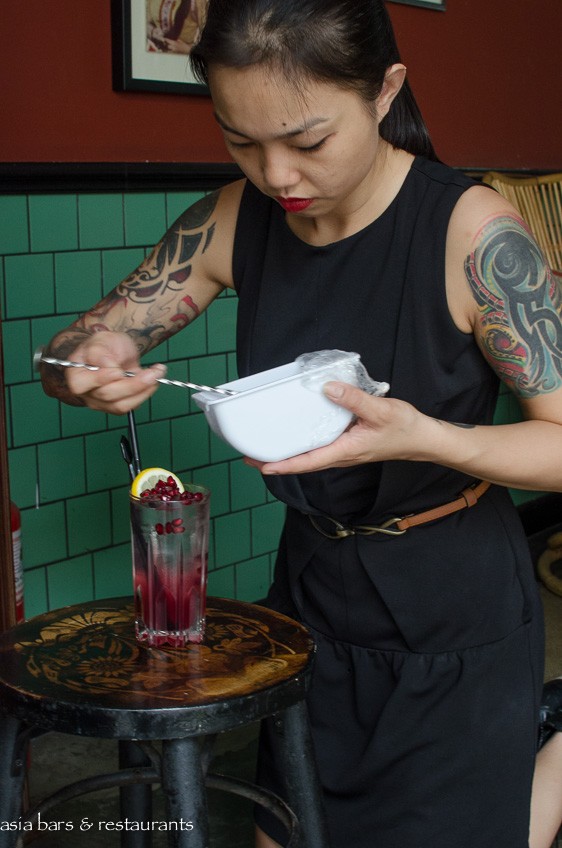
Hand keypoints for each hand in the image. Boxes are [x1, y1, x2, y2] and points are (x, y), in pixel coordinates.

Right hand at [62, 331, 165, 414]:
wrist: (114, 352)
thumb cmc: (104, 346)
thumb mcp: (101, 340)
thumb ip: (100, 353)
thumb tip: (109, 367)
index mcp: (76, 375)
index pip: (81, 384)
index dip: (100, 379)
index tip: (118, 371)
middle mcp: (86, 393)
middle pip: (106, 395)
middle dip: (132, 384)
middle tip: (152, 372)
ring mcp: (101, 403)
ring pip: (121, 405)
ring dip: (143, 390)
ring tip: (157, 374)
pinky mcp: (116, 406)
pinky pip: (131, 406)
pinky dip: (146, 394)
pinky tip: (154, 380)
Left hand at [246, 381, 423, 473]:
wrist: (422, 439)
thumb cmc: (405, 429)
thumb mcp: (381, 411)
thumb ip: (354, 399)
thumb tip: (329, 388)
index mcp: (346, 451)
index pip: (309, 462)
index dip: (284, 465)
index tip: (262, 465)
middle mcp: (341, 455)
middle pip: (303, 462)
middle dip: (277, 461)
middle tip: (250, 455)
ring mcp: (344, 451)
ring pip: (311, 456)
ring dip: (288, 454)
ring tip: (265, 447)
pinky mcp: (347, 444)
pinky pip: (320, 446)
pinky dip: (304, 444)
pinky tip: (296, 432)